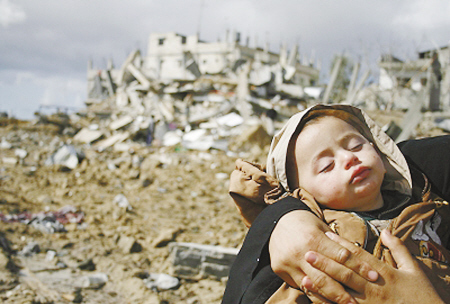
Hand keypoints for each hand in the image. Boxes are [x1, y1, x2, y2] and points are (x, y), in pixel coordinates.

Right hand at [269, 210, 377, 303]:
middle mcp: (301, 252)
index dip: (359, 267)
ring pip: (315, 285)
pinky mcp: (282, 271)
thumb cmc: (305, 223)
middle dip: (346, 289)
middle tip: (362, 299)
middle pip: (328, 275)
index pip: (341, 256)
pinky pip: (302, 287)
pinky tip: (328, 302)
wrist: (276, 223)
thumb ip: (337, 244)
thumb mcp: (321, 228)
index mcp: (314, 238)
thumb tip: (359, 258)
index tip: (374, 276)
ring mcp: (290, 263)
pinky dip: (316, 295)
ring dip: (332, 297)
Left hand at [302, 230, 444, 303]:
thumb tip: (386, 231)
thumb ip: (399, 250)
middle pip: (345, 274)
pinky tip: (315, 299)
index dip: (342, 245)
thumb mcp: (415, 270)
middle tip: (307, 253)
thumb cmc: (422, 296)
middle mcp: (374, 290)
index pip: (359, 257)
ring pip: (341, 294)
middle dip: (325, 263)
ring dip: (322, 286)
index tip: (327, 235)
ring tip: (305, 276)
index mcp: (385, 275)